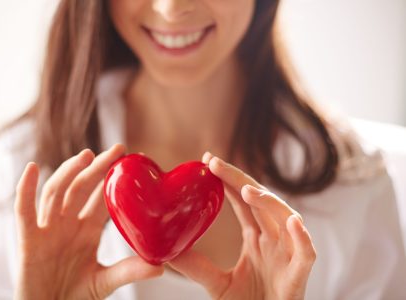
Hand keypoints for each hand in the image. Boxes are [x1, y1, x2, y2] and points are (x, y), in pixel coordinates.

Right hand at [14, 144, 162, 299]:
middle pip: (81, 188)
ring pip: (57, 192)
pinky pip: (24, 211)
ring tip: (87, 156)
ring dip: (69, 172)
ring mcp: (47, 229)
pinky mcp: (28, 240)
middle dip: (97, 167)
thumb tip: (161, 265)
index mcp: (87, 230)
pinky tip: (30, 169)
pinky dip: (25, 190)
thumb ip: (129, 270)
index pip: (101, 197)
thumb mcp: (106, 281)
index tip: (131, 160)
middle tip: (117, 149)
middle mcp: (68, 224)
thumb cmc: (76, 297)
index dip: (113, 179)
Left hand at [168, 153, 315, 299]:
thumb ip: (196, 266)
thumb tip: (165, 248)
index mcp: (256, 239)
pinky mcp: (298, 277)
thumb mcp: (217, 283)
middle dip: (239, 180)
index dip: (228, 181)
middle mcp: (274, 241)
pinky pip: (306, 254)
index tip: (207, 162)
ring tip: (246, 190)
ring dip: (269, 202)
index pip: (242, 202)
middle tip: (215, 163)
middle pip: (260, 202)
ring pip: (285, 219)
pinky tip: (292, 224)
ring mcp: (288, 256)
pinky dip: (302, 238)